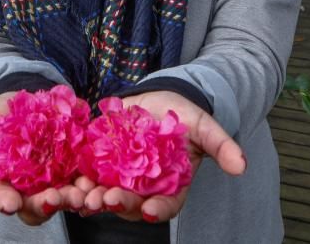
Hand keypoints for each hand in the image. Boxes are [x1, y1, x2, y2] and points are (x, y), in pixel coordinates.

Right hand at [0, 92, 86, 225]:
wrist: (30, 102)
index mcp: (2, 182)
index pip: (1, 197)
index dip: (4, 201)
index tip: (10, 203)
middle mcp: (29, 188)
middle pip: (36, 206)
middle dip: (44, 205)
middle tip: (53, 199)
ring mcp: (54, 181)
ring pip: (63, 199)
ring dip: (72, 200)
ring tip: (79, 194)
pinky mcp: (77, 169)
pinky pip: (86, 183)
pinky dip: (91, 186)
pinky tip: (96, 182)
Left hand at [75, 90, 245, 222]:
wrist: (159, 99)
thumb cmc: (185, 117)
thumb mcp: (205, 127)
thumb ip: (221, 146)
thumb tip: (241, 166)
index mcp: (171, 187)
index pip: (166, 205)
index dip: (158, 209)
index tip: (149, 210)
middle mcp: (144, 188)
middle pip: (130, 203)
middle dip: (117, 204)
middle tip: (104, 201)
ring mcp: (120, 178)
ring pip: (104, 196)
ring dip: (90, 199)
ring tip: (80, 197)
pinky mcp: (100, 163)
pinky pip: (87, 176)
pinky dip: (77, 181)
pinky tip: (68, 180)